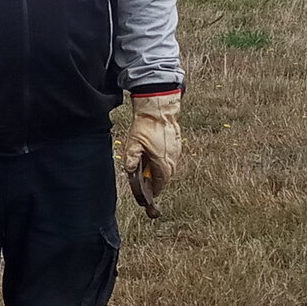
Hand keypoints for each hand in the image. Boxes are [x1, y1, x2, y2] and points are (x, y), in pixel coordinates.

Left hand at [123, 91, 181, 217]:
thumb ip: (131, 160)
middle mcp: (172, 161)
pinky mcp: (177, 145)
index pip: (159, 185)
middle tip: (145, 182)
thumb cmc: (146, 126)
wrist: (160, 109)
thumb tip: (130, 171)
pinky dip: (162, 161)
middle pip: (164, 178)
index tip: (147, 196)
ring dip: (158, 171)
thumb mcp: (133, 144)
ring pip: (168, 169)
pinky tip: (153, 155)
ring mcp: (176, 153)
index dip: (152, 191)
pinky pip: (170, 159)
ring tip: (148, 167)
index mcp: (162, 164)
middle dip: (155, 182)